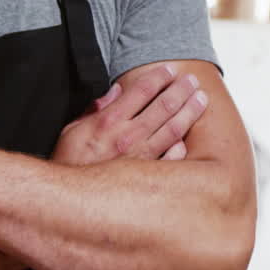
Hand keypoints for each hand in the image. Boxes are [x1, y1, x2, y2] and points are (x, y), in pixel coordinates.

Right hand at [52, 64, 207, 164]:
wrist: (70, 199)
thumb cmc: (69, 164)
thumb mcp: (72, 130)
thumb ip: (95, 109)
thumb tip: (115, 91)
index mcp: (110, 121)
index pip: (142, 90)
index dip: (159, 77)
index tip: (169, 70)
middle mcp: (129, 136)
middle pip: (164, 105)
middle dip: (182, 89)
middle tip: (192, 80)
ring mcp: (142, 157)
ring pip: (174, 128)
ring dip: (190, 111)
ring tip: (201, 99)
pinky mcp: (148, 177)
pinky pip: (172, 158)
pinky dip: (182, 146)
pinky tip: (189, 137)